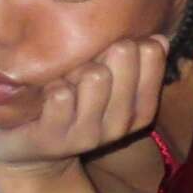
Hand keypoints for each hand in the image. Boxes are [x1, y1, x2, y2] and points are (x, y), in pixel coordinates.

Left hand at [0, 36, 168, 185]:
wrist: (33, 153)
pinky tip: (46, 92)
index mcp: (141, 111)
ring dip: (75, 67)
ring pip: (94, 75)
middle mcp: (120, 124)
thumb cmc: (74, 107)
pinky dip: (51, 85)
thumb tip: (159, 39)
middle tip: (84, 61)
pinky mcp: (55, 138)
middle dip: (101, 46)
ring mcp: (88, 134)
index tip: (112, 48)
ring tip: (65, 77)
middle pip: (122, 55)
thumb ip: (135, 66)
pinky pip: (60, 95)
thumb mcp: (110, 90)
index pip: (151, 54)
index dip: (130, 38)